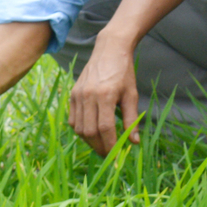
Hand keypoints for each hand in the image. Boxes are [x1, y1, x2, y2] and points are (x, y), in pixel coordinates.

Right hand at [68, 41, 140, 156]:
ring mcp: (77, 95)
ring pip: (78, 128)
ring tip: (102, 146)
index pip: (105, 128)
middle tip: (110, 155)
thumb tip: (134, 142)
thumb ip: (131, 119)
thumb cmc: (124, 72)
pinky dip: (81, 130)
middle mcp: (88, 96)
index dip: (110, 145)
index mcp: (105, 95)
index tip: (117, 156)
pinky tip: (92, 133)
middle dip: (100, 147)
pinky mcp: (72, 94)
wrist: (109, 50)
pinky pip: (73, 119)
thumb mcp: (131, 95)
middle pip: (90, 131)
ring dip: (89, 141)